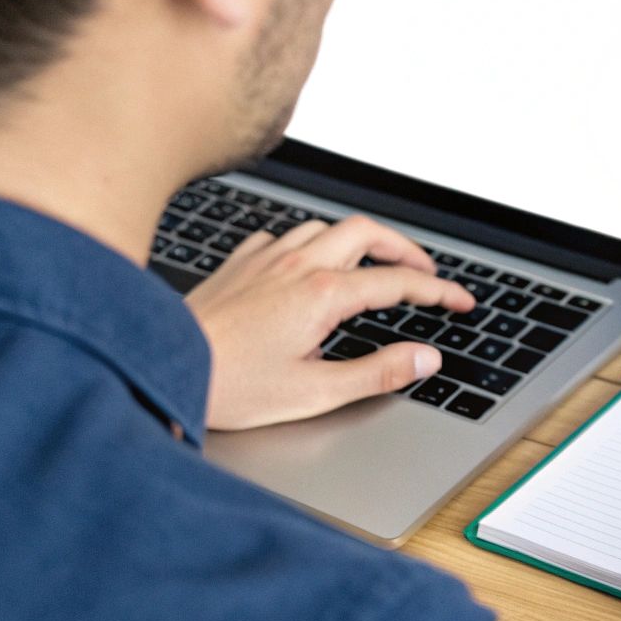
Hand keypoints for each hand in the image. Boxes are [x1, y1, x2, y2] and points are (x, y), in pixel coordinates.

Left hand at [186, 214, 473, 430]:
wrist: (159, 365)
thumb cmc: (229, 385)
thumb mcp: (315, 392)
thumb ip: (377, 373)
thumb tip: (424, 358)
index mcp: (322, 295)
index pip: (398, 283)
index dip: (438, 291)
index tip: (460, 301)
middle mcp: (297, 266)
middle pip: (368, 233)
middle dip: (404, 249)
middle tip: (423, 274)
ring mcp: (266, 259)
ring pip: (326, 228)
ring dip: (358, 241)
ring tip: (373, 264)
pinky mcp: (238, 264)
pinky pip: (283, 237)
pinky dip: (308, 244)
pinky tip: (306, 263)